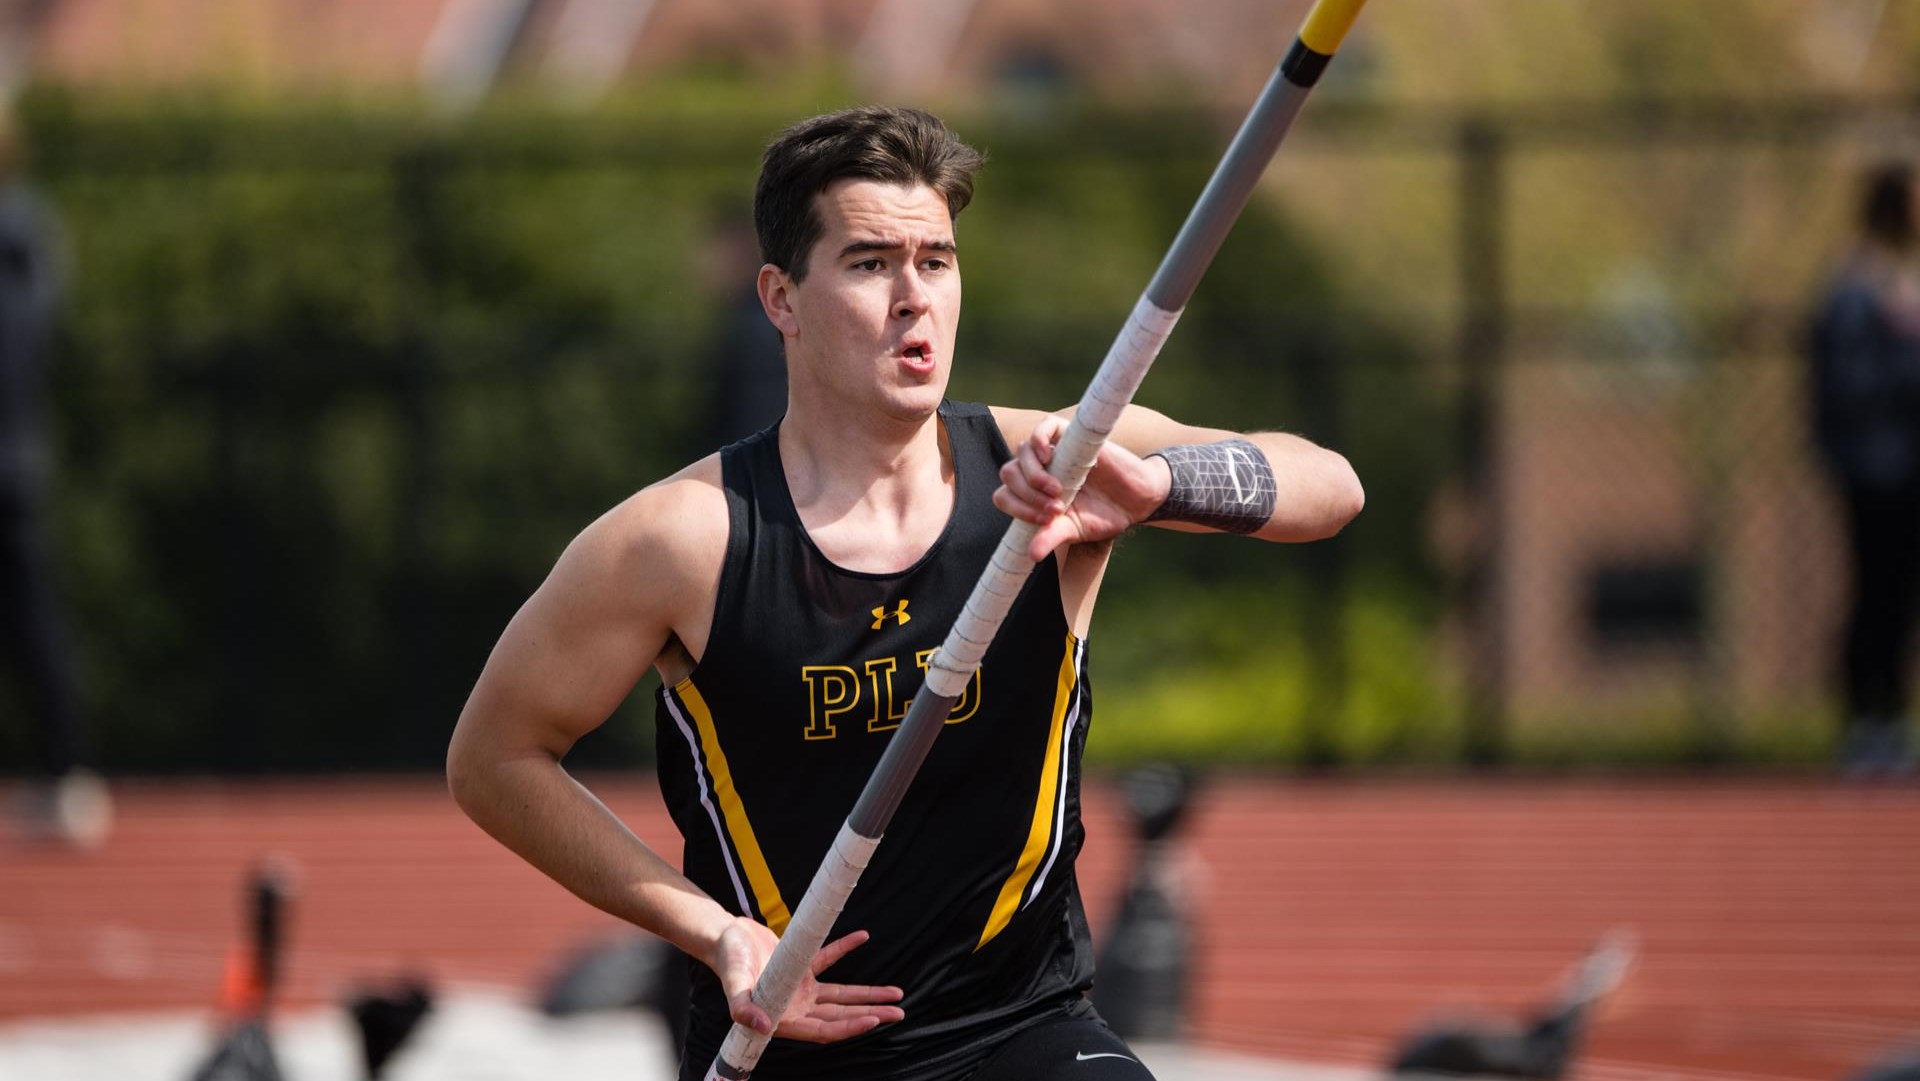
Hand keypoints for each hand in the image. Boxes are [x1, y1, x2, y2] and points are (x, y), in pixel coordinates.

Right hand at [712, 918, 904, 1042]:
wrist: (723, 936)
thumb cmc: (727, 961)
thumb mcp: (734, 984)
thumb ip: (743, 1007)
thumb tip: (762, 1025)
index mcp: (783, 1018)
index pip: (824, 1030)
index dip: (849, 1027)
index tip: (873, 1020)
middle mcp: (796, 1007)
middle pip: (840, 1015)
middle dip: (870, 1014)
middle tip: (898, 1012)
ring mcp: (801, 989)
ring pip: (841, 995)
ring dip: (868, 995)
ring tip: (896, 993)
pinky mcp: (802, 967)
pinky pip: (829, 959)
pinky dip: (845, 949)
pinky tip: (863, 936)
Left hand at [994, 414, 1171, 561]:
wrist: (1137, 500)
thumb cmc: (1103, 515)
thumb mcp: (1074, 530)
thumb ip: (1051, 537)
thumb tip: (1032, 555)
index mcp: (1032, 494)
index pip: (1004, 495)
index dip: (1017, 508)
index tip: (1046, 521)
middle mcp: (1039, 470)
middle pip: (1009, 473)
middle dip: (1028, 495)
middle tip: (1057, 509)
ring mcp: (1054, 451)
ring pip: (1023, 452)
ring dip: (1034, 475)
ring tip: (1058, 491)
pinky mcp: (1072, 436)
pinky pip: (1045, 427)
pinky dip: (1038, 439)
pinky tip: (1045, 455)